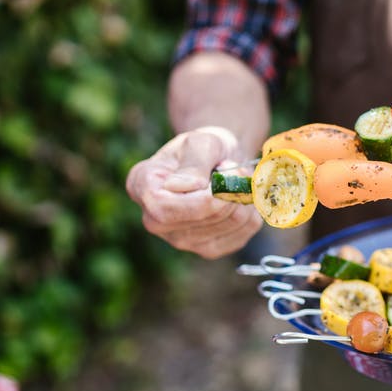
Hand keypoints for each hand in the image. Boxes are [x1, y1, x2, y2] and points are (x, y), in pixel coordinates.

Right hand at [126, 126, 262, 258]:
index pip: (165, 208)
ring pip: (229, 224)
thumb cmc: (203, 148)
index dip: (203, 195)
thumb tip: (185, 186)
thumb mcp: (200, 141)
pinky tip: (238, 198)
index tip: (225, 170)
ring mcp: (181, 240)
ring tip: (233, 181)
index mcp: (140, 186)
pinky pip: (243, 233)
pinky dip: (250, 211)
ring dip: (243, 196)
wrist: (218, 161)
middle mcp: (154, 220)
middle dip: (230, 189)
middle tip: (232, 168)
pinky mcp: (208, 249)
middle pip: (203, 218)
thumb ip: (194, 162)